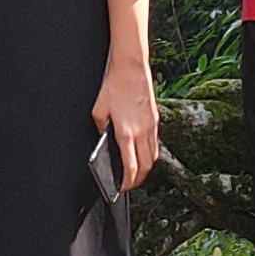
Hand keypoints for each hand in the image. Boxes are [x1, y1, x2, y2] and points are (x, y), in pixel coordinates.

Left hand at [96, 66, 164, 189]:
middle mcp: (142, 132)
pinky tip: (142, 153)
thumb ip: (101, 128)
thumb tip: (104, 139)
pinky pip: (155, 144)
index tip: (122, 187)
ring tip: (136, 172)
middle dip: (138, 181)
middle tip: (129, 185)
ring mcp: (151, 126)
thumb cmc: (115, 85)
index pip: (131, 167)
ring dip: (146, 169)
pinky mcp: (156, 120)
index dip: (127, 182)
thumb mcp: (98, 109)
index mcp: (126, 133)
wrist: (131, 68)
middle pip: (146, 167)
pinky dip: (150, 154)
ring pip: (154, 157)